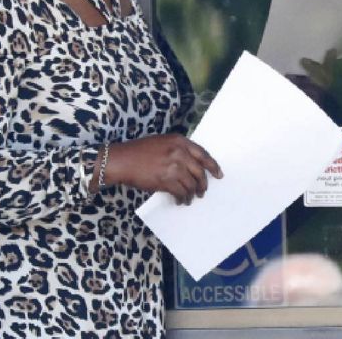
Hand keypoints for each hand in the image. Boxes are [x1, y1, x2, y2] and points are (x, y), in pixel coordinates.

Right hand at [104, 134, 221, 204]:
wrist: (121, 160)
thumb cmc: (139, 151)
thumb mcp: (161, 143)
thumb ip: (178, 150)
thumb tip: (192, 165)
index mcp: (179, 141)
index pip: (203, 154)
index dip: (213, 166)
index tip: (219, 174)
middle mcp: (179, 152)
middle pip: (200, 172)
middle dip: (203, 184)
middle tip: (202, 192)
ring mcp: (173, 167)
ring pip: (191, 185)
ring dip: (192, 194)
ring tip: (189, 199)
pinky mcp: (165, 180)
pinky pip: (181, 192)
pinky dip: (182, 199)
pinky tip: (179, 201)